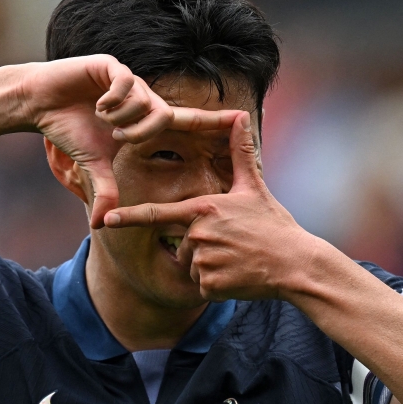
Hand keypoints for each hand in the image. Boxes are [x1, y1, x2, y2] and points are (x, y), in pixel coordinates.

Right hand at [20, 55, 239, 227]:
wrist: (40, 103)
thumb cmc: (69, 131)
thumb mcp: (92, 165)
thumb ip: (105, 191)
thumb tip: (98, 225)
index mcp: (146, 117)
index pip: (187, 120)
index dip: (213, 120)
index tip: (242, 118)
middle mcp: (143, 96)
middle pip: (162, 115)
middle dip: (139, 132)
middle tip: (116, 136)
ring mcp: (129, 79)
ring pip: (143, 101)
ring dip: (120, 117)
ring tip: (100, 117)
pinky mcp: (112, 66)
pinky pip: (125, 84)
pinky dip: (111, 101)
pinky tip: (96, 104)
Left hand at [103, 112, 318, 300]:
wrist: (295, 265)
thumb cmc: (274, 226)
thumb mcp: (255, 187)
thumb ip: (240, 153)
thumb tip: (240, 116)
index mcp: (203, 209)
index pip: (158, 214)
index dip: (129, 217)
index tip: (107, 220)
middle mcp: (199, 233)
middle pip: (182, 245)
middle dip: (202, 249)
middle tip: (234, 247)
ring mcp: (203, 260)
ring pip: (192, 267)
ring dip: (210, 268)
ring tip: (238, 260)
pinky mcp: (210, 285)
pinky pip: (202, 287)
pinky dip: (217, 286)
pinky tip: (238, 277)